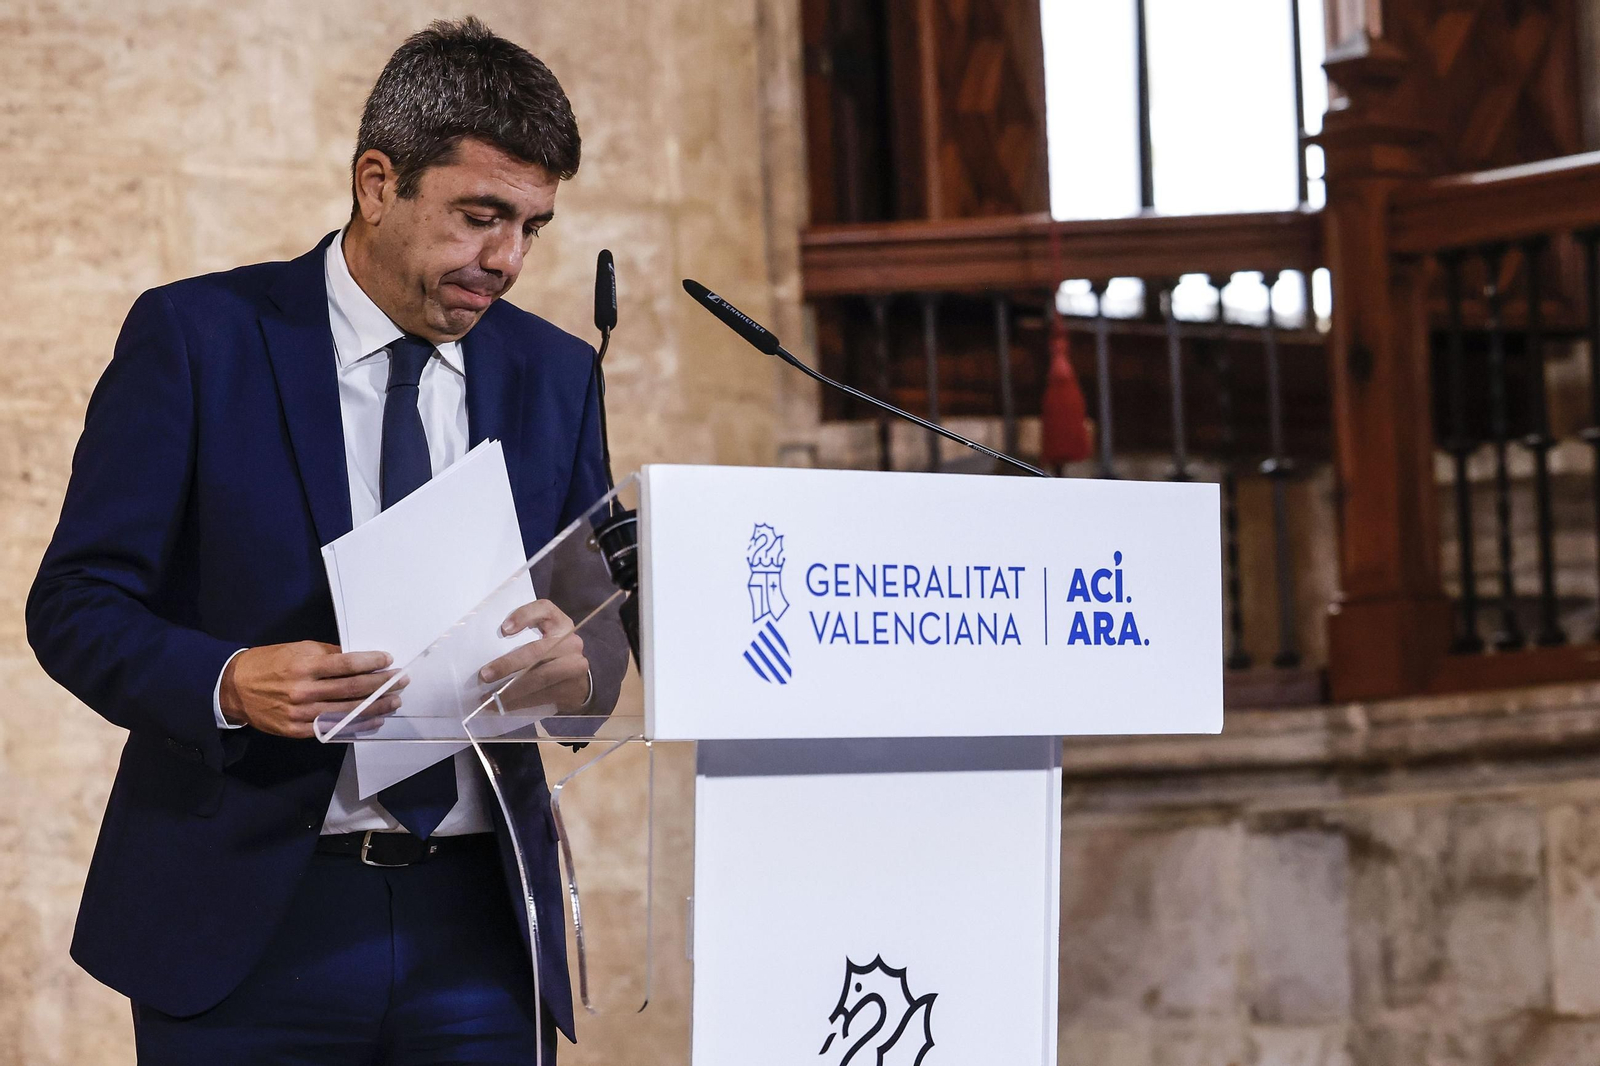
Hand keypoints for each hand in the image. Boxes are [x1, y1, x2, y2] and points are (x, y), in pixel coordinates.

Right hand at [219, 641, 403, 738]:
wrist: (234, 688)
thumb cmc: (270, 663)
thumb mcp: (297, 649)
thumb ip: (327, 654)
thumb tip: (359, 658)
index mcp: (303, 666)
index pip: (346, 665)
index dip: (370, 662)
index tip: (389, 659)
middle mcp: (303, 691)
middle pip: (352, 689)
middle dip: (381, 685)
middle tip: (401, 680)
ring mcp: (300, 714)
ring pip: (347, 712)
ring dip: (375, 707)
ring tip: (394, 702)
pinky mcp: (297, 731)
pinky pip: (333, 729)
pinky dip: (356, 726)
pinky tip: (373, 721)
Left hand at [479, 600, 591, 712]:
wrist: (580, 680)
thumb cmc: (552, 654)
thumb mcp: (544, 636)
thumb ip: (524, 635)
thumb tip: (485, 648)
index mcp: (561, 624)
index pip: (545, 610)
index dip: (524, 616)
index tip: (503, 630)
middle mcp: (571, 643)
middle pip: (537, 651)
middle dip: (508, 664)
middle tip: (484, 675)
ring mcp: (574, 666)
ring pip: (539, 678)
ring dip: (510, 690)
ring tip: (488, 698)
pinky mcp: (572, 689)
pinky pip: (542, 697)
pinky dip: (519, 703)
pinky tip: (501, 707)